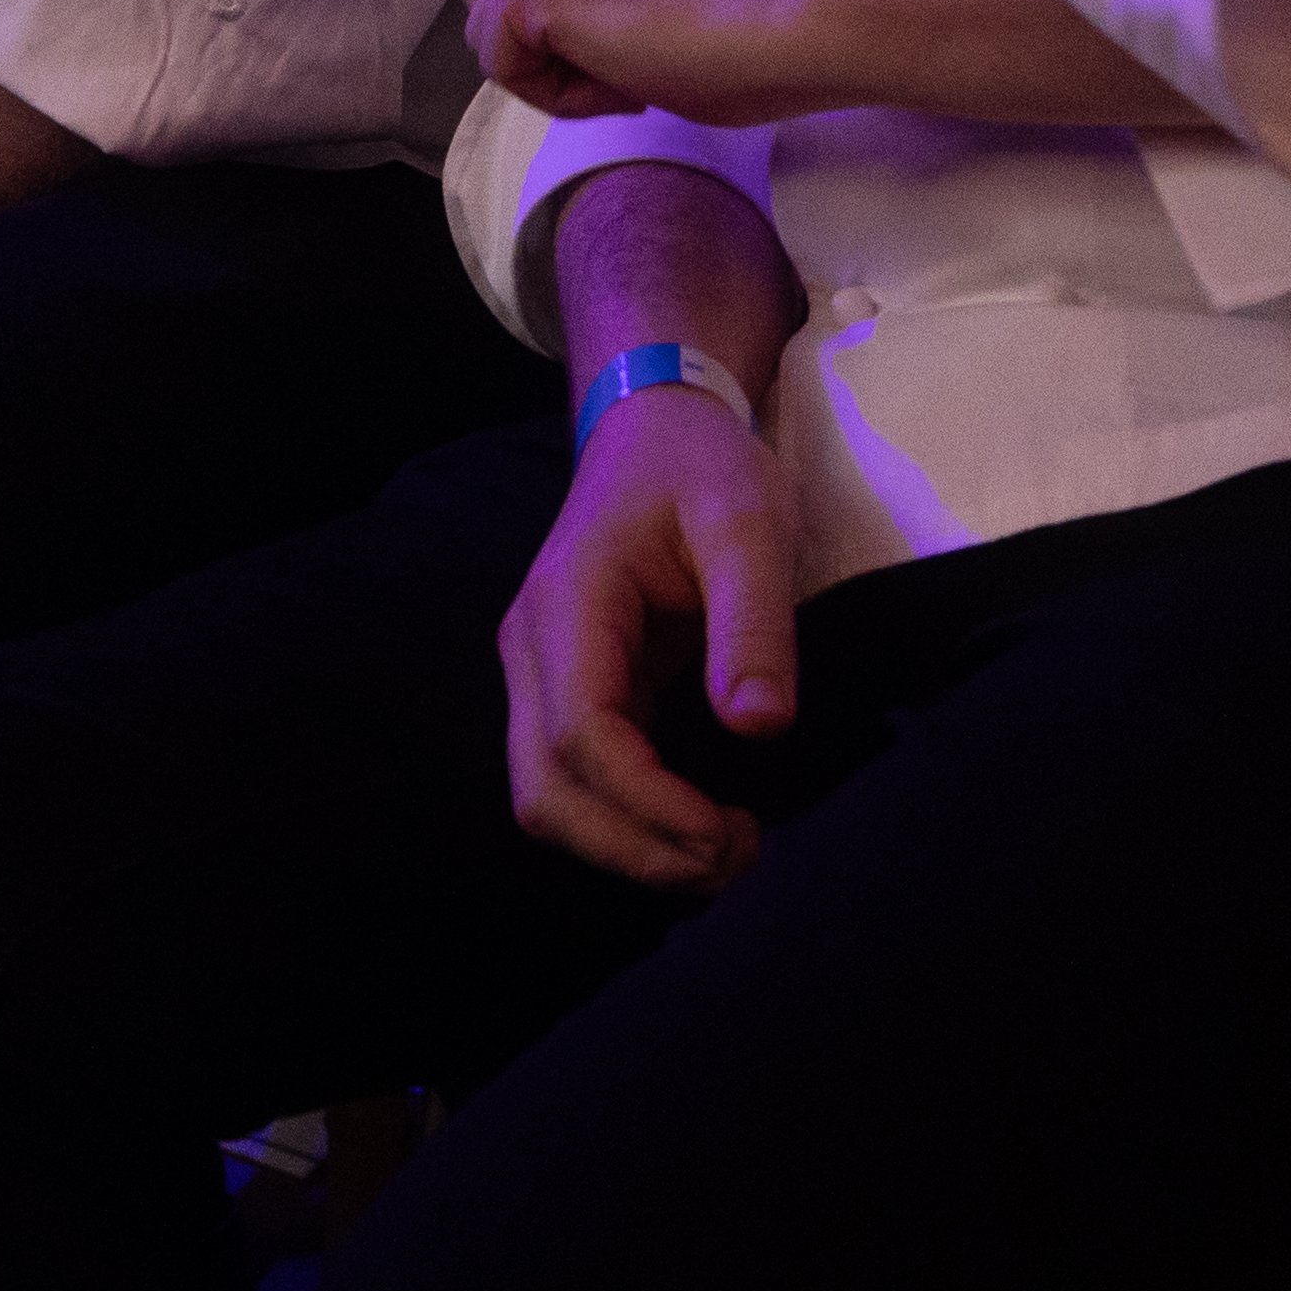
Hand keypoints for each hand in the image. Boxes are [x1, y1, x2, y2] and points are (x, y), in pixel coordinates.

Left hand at [457, 0, 822, 126]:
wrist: (792, 19)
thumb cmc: (765, 13)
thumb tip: (586, 19)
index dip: (575, 15)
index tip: (647, 40)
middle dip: (535, 34)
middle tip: (620, 68)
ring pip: (487, 23)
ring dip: (548, 69)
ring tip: (629, 82)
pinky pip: (501, 64)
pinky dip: (555, 96)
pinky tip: (626, 89)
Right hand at [503, 386, 798, 891]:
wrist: (656, 427)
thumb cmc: (702, 465)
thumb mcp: (748, 519)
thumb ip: (752, 620)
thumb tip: (759, 727)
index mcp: (568, 603)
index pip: (580, 736)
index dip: (648, 804)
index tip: (728, 833)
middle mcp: (531, 647)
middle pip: (544, 790)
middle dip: (634, 848)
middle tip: (734, 863)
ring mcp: (539, 673)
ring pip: (549, 797)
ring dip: (628, 847)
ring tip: (725, 855)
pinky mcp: (566, 690)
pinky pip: (575, 780)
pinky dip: (628, 822)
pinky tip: (698, 828)